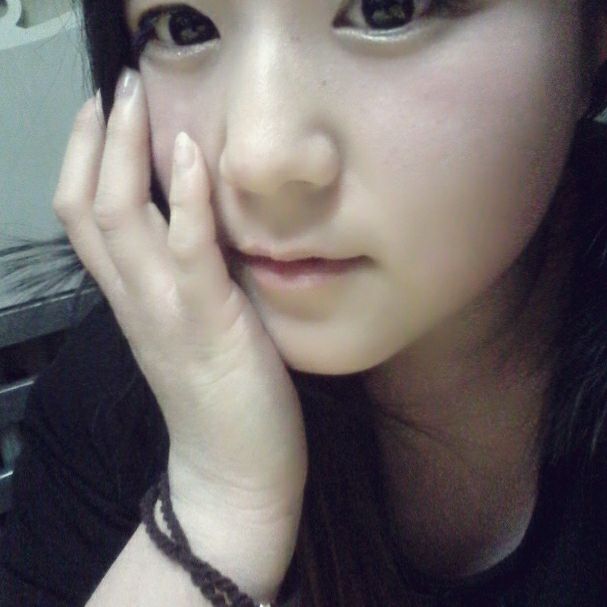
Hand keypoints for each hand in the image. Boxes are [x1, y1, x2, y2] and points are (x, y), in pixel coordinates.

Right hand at [52, 71, 307, 526]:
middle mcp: (137, 300)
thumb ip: (185, 284)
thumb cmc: (220, 400)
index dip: (81, 161)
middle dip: (94, 140)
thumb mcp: (193, 332)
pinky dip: (182, 198)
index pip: (85, 220)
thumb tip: (197, 231)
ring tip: (134, 98)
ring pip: (118, 219)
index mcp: (134, 301)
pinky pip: (186, 249)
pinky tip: (189, 155)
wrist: (233, 473)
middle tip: (115, 86)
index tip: (99, 114)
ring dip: (123, 152)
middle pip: (88, 207)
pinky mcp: (208, 322)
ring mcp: (166, 309)